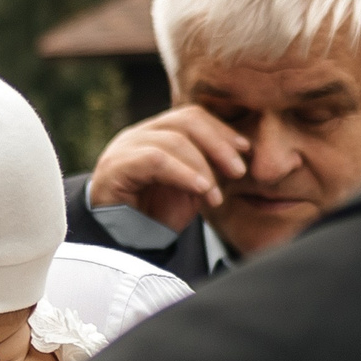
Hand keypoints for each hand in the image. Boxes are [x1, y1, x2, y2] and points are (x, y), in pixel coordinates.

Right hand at [86, 105, 249, 232]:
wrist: (120, 244)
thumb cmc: (153, 216)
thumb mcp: (189, 188)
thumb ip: (207, 168)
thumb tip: (239, 155)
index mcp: (156, 134)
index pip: (191, 116)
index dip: (222, 131)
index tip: (246, 151)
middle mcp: (138, 135)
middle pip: (186, 120)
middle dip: (219, 144)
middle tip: (238, 171)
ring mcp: (124, 149)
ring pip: (173, 140)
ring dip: (203, 167)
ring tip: (216, 195)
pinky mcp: (114, 168)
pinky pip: (155, 160)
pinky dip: (183, 173)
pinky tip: (201, 190)